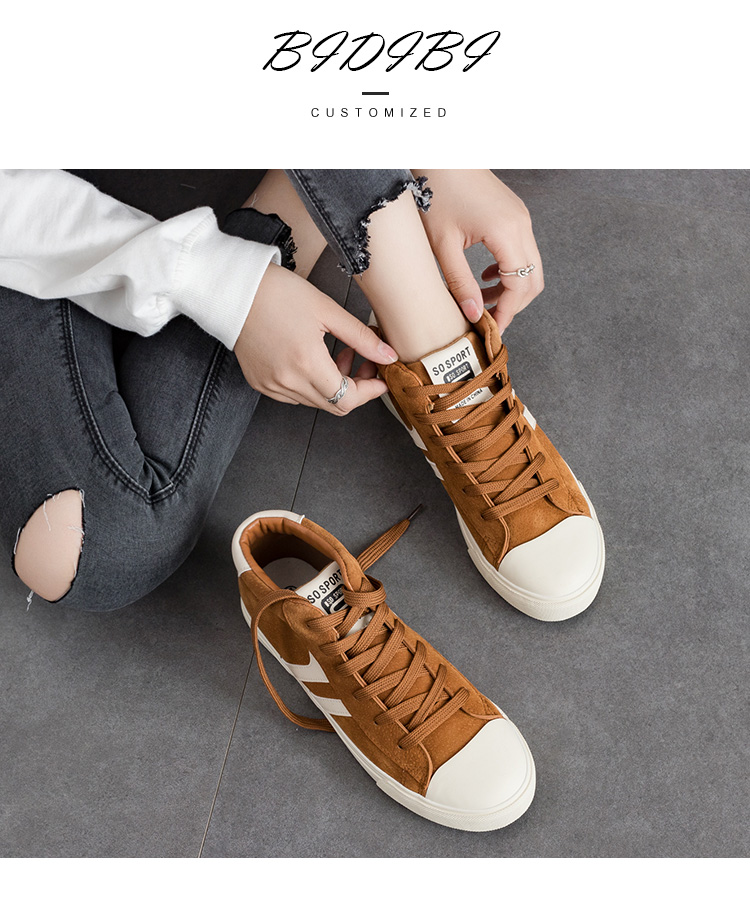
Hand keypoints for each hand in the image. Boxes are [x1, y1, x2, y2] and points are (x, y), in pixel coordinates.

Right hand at [235, 263, 397, 414]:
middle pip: (334, 405)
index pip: (348, 399)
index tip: (381, 378)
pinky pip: (295, 395)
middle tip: (366, 362)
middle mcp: (287, 382)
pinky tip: (316, 359)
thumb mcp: (328, 310)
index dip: (371, 392)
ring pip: (316, 401)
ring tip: (340, 352)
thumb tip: (388, 355)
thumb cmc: (277, 293)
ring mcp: (271, 385)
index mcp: (306, 364)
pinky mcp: (261, 383)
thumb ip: (362, 338)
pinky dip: (312, 383)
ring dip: (335, 384)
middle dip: (357, 387)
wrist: (234, 290)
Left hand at [414, 169, 543, 334]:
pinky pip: (523, 252)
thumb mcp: (442, 244)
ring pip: (531, 267)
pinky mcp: (515, 215)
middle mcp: (521, 225)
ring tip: (483, 300)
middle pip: (533, 280)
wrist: (442, 154)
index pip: (519, 285)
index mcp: (506, 232)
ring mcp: (521, 218)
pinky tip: (484, 276)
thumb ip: (459, 282)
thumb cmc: (437, 192)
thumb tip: (474, 314)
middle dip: (514, 305)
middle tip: (489, 320)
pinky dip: (510, 271)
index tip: (491, 330)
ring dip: (512, 289)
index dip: (508, 313)